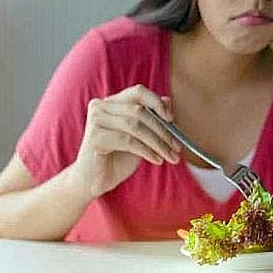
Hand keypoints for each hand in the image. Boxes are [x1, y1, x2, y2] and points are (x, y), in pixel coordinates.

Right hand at [72, 84, 181, 198]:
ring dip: (158, 143)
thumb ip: (152, 119)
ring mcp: (95, 120)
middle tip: (177, 147)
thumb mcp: (141, 137)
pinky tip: (157, 160)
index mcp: (112, 102)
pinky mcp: (94, 137)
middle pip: (140, 111)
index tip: (171, 119)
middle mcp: (101, 106)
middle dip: (163, 131)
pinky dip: (147, 151)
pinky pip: (128, 141)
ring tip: (170, 157)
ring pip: (135, 126)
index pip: (138, 92)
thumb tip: (168, 101)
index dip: (157, 103)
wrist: (95, 180)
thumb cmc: (119, 158)